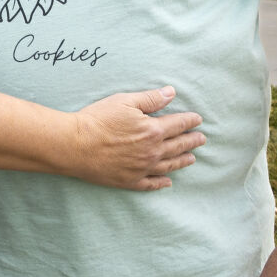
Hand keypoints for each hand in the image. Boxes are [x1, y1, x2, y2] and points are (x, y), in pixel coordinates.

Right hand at [66, 87, 204, 190]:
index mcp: (153, 130)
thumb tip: (171, 93)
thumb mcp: (124, 101)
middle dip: (191, 141)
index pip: (178, 124)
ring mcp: (142, 168)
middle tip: (201, 139)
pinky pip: (151, 183)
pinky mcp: (129, 181)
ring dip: (182, 161)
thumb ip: (150, 99)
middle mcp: (152, 152)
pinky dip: (161, 183)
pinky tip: (168, 182)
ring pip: (169, 166)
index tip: (198, 120)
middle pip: (178, 146)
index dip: (190, 121)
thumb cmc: (97, 120)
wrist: (74, 145)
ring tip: (191, 158)